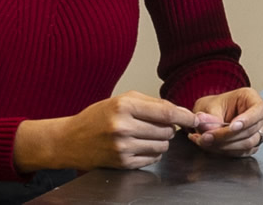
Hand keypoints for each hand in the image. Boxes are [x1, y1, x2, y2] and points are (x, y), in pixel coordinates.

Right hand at [13, 91, 197, 171]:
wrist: (70, 140)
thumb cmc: (97, 117)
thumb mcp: (121, 99)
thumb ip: (151, 102)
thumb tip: (178, 111)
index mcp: (124, 105)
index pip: (166, 112)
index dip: (184, 116)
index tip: (193, 118)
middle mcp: (123, 126)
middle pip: (167, 130)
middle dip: (168, 128)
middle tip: (157, 125)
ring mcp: (122, 147)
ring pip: (162, 147)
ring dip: (160, 141)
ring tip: (145, 135)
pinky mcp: (122, 163)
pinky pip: (152, 159)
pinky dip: (151, 153)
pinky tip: (138, 146)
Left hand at [187, 87, 262, 156]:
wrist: (211, 116)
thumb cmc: (214, 106)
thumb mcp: (209, 106)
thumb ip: (211, 117)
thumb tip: (208, 129)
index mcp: (251, 98)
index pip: (259, 110)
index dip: (247, 120)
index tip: (232, 127)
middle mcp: (258, 115)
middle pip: (250, 130)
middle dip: (227, 136)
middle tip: (207, 136)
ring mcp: (258, 132)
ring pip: (247, 144)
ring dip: (225, 145)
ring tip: (205, 141)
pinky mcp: (252, 145)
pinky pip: (242, 152)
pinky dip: (226, 151)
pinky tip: (213, 146)